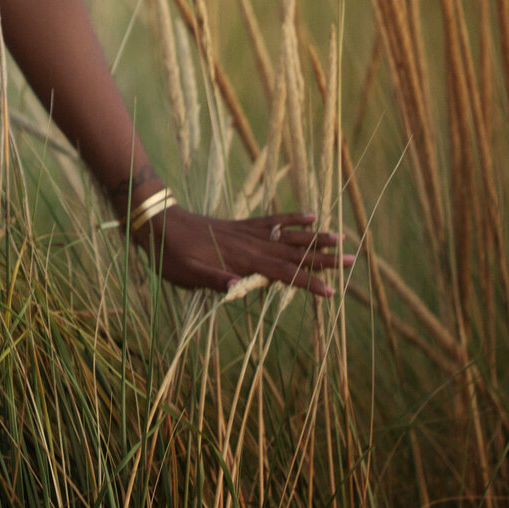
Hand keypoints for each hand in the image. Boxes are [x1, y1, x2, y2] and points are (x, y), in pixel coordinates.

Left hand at [139, 207, 352, 297]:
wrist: (157, 223)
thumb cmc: (170, 255)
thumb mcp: (186, 274)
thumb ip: (212, 279)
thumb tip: (236, 288)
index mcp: (240, 260)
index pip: (281, 274)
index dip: (306, 283)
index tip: (330, 292)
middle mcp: (249, 244)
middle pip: (293, 254)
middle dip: (323, 260)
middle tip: (351, 261)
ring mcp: (247, 233)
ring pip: (287, 236)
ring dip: (314, 238)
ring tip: (340, 238)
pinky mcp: (241, 225)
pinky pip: (272, 220)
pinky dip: (292, 218)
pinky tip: (310, 215)